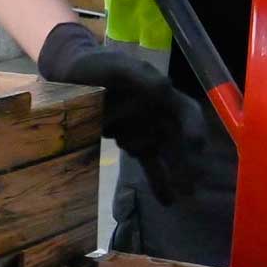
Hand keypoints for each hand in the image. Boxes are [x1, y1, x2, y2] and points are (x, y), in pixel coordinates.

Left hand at [37, 20, 212, 206]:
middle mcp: (159, 113)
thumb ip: (139, 77)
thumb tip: (165, 88)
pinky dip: (158, 181)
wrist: (69, 77)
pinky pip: (149, 163)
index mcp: (160, 93)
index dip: (195, 128)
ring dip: (178, 174)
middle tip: (192, 184)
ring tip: (186, 195)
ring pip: (168, 155)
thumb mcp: (115, 66)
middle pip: (181, 139)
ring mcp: (146, 129)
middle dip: (189, 161)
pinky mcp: (132, 143)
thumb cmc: (94, 66)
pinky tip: (167, 200)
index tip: (197, 146)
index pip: (187, 111)